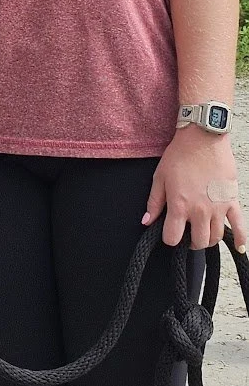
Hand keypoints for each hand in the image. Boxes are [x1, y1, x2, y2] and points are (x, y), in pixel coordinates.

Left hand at [144, 127, 246, 251]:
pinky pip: (240, 226)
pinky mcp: (232, 201)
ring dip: (208, 239)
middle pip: (198, 241)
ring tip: (203, 233)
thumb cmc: (180, 155)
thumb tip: (146, 221)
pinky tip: (240, 247)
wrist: (202, 138)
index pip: (173, 237)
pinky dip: (241, 239)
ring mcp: (218, 208)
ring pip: (216, 237)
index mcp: (179, 205)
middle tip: (187, 234)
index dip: (169, 238)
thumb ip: (154, 202)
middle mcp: (200, 210)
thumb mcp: (160, 177)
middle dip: (190, 242)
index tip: (169, 233)